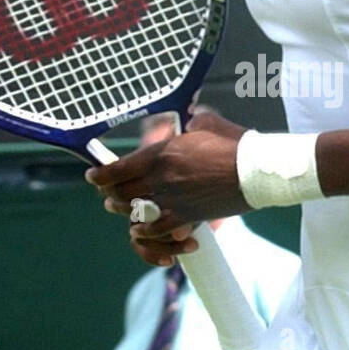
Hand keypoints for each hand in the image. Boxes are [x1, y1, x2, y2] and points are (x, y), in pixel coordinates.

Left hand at [85, 109, 249, 261]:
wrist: (256, 172)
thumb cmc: (234, 144)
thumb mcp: (206, 124)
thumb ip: (189, 123)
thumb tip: (188, 119)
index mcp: (161, 155)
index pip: (117, 169)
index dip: (100, 175)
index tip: (92, 176)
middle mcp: (160, 179)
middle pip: (121, 192)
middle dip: (110, 193)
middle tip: (106, 192)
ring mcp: (172, 201)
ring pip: (134, 212)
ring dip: (124, 211)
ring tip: (118, 208)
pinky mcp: (187, 218)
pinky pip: (155, 229)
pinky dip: (144, 230)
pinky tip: (139, 228)